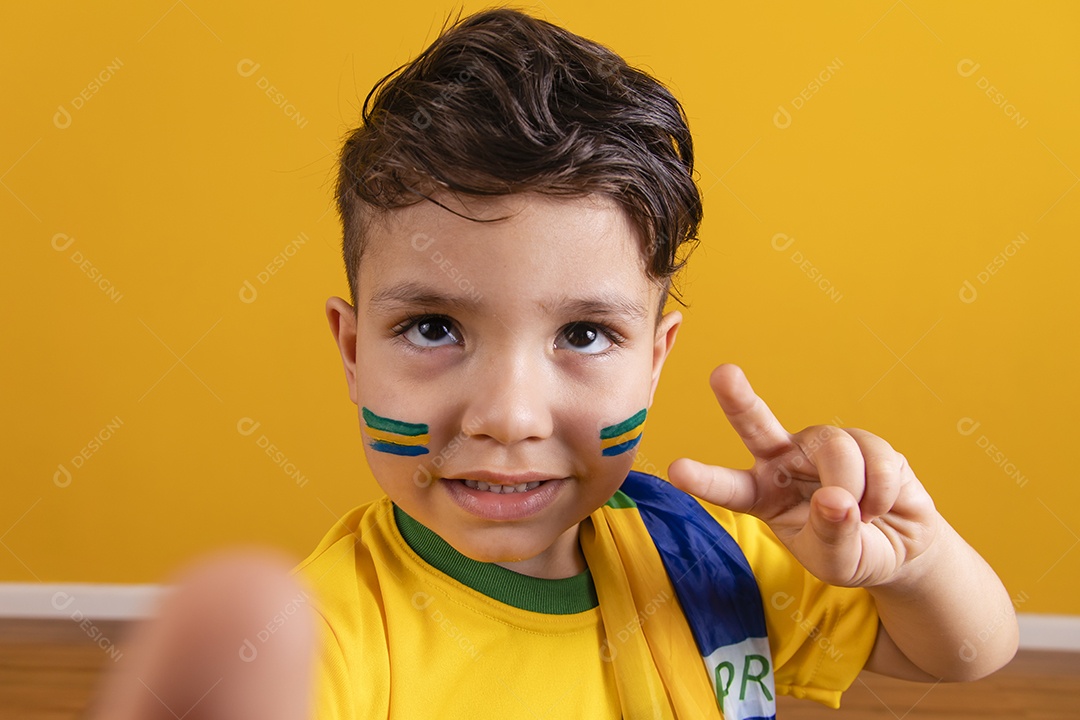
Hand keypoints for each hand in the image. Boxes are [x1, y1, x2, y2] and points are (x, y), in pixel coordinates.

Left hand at [668, 364, 941, 588]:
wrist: (900, 546)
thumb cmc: (852, 553)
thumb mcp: (835, 562)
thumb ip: (831, 536)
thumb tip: (836, 498)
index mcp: (761, 494)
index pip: (728, 487)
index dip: (704, 479)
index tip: (676, 470)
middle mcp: (784, 461)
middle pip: (756, 424)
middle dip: (739, 399)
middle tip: (722, 374)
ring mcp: (821, 447)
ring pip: (836, 450)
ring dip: (854, 490)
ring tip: (862, 516)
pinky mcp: (863, 441)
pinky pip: (875, 458)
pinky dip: (882, 493)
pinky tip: (881, 506)